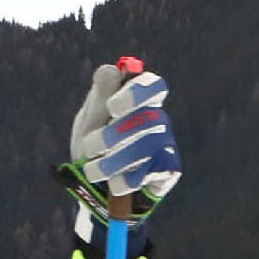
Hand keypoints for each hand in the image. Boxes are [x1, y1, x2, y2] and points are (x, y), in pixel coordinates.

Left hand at [63, 57, 178, 221]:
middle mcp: (157, 119)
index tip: (113, 107)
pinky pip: (154, 173)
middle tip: (90, 147)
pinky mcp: (168, 171)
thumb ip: (99, 97)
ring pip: (148, 147)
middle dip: (113, 136)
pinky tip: (114, 184)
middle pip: (149, 119)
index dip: (136, 93)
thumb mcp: (89, 121)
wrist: (95, 188)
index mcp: (140, 100)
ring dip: (114, 161)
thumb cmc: (93, 145)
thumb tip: (109, 70)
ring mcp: (165, 144)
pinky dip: (128, 180)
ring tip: (92, 171)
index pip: (153, 86)